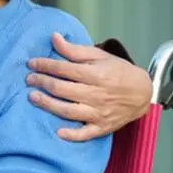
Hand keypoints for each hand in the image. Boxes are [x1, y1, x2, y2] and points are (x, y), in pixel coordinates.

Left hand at [27, 32, 151, 141]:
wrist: (143, 93)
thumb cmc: (119, 72)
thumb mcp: (100, 56)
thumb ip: (75, 50)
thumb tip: (54, 38)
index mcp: (96, 75)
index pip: (64, 69)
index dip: (45, 65)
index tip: (31, 63)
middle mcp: (96, 94)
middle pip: (63, 89)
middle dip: (42, 83)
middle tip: (29, 79)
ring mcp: (98, 113)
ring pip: (68, 110)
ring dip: (48, 104)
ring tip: (32, 97)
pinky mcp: (101, 127)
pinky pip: (85, 133)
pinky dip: (71, 134)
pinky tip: (58, 132)